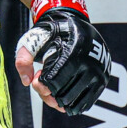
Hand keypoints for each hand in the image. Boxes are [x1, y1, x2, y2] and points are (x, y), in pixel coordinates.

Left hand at [15, 0, 110, 115]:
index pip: (54, 81)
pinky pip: (88, 102)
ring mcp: (98, 73)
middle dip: (49, 95)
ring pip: (75, 101)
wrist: (74, 22)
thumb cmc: (52, 33)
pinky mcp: (103, 79)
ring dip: (60, 102)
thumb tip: (27, 82)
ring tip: (54, 89)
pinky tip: (65, 98)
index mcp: (71, 52)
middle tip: (44, 85)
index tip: (38, 77)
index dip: (42, 84)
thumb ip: (23, 58)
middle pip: (64, 94)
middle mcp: (88, 63)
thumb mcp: (34, 39)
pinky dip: (74, 104)